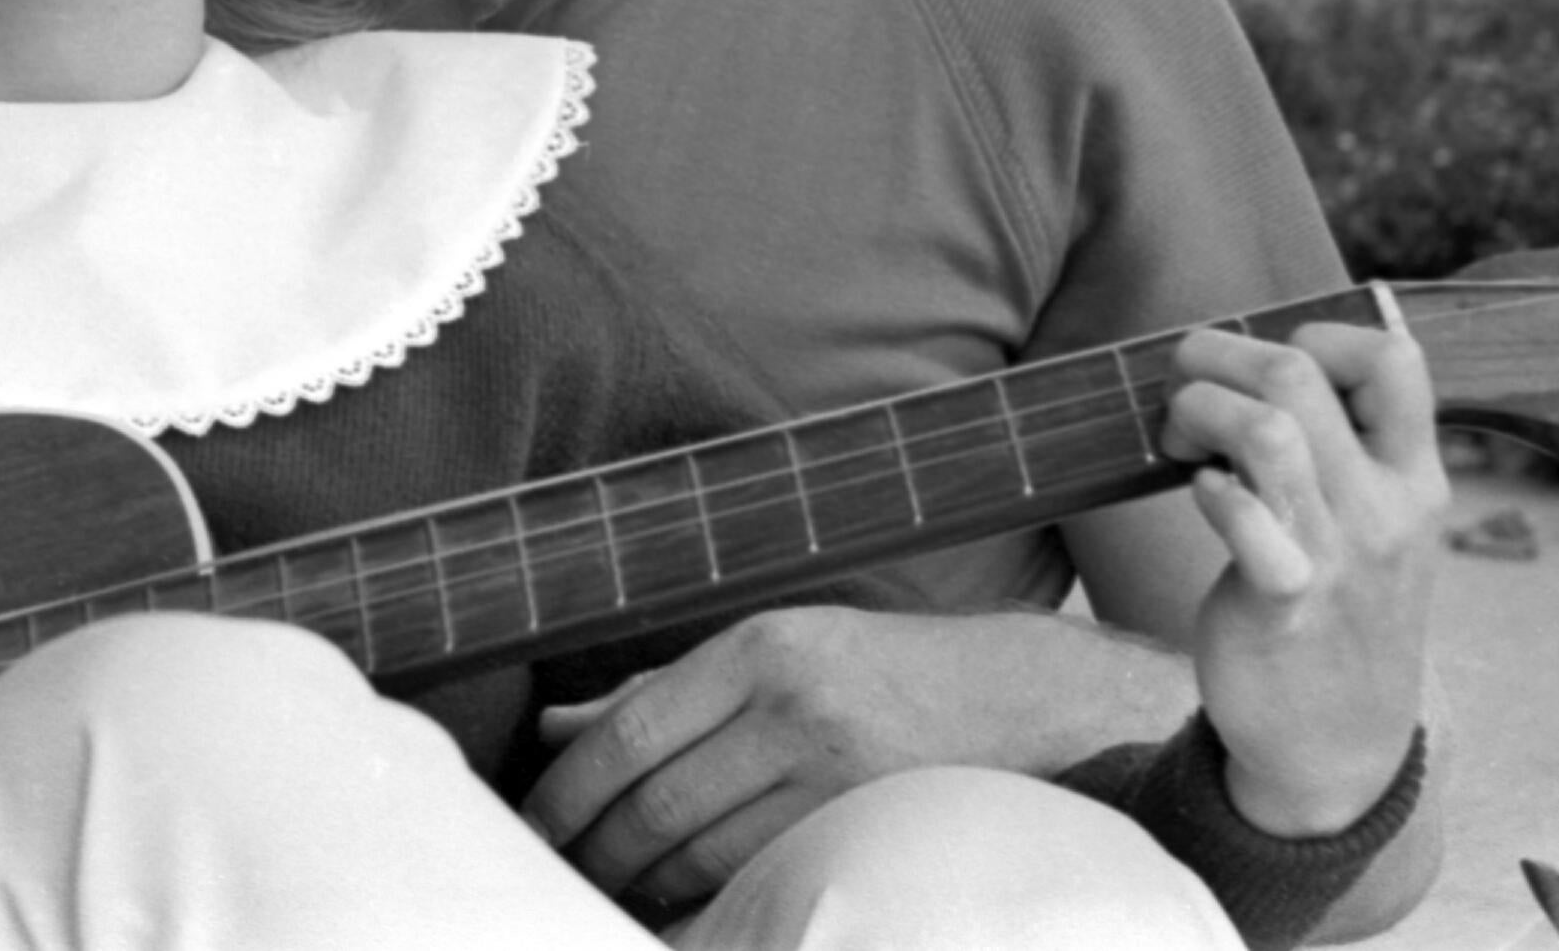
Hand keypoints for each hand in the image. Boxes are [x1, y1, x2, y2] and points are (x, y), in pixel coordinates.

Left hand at [520, 602, 1188, 905]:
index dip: (567, 793)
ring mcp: (834, 771)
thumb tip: (558, 726)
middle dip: (595, 852)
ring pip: (701, 852)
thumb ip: (662, 693)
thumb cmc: (882, 676)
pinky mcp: (866, 825)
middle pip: (656, 803)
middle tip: (562, 874)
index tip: (535, 825)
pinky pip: (760, 880)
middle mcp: (793, 703)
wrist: (1023, 705)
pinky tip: (684, 909)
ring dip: (644, 885)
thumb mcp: (773, 654)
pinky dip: (708, 902)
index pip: (630, 734)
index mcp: (759, 650)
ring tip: (612, 894)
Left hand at [1159, 319, 1445, 836]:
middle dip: (1219, 354)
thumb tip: (1258, 361)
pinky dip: (1210, 490)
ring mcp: (1337, 556)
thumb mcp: (1373, 521)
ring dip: (1200, 409)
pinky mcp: (1283, 603)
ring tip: (1179, 437)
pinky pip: (1245, 521)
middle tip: (1183, 387)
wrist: (1339, 743)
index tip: (1265, 367)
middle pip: (1301, 373)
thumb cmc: (1340, 608)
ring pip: (1269, 430)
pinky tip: (1201, 494)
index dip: (1320, 333)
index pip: (1396, 358)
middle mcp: (1385, 508)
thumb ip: (1342, 448)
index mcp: (1414, 476)